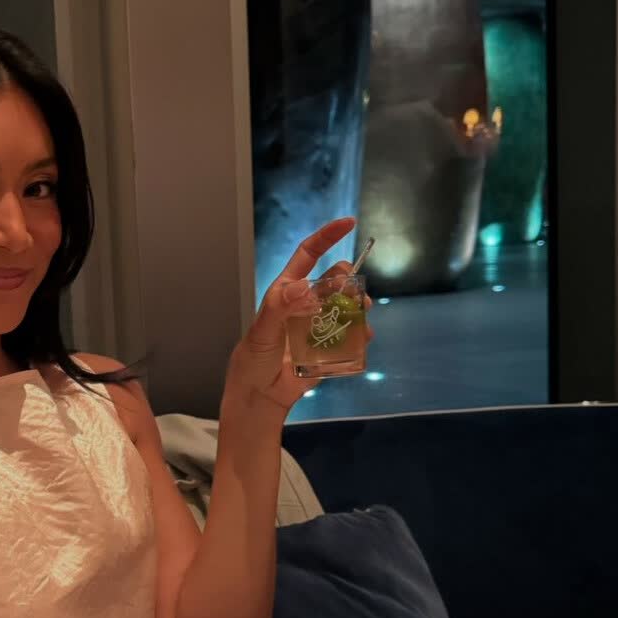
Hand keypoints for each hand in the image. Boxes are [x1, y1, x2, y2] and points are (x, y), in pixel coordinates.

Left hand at [228, 217, 373, 416]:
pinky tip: (363, 338)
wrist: (261, 395)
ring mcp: (321, 324)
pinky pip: (353, 335)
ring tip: (361, 312)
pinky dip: (362, 334)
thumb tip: (304, 287)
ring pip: (348, 304)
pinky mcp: (331, 347)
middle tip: (350, 292)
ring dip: (358, 304)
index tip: (349, 223)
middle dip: (347, 278)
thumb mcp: (261, 332)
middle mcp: (307, 304)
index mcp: (288, 292)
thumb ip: (279, 308)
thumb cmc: (254, 359)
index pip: (308, 255)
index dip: (327, 237)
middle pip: (336, 279)